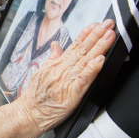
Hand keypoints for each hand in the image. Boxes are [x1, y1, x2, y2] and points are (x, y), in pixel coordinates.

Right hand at [0, 20, 115, 137]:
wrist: (30, 113)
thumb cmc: (36, 96)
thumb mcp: (42, 71)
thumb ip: (52, 58)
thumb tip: (57, 45)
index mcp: (58, 64)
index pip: (75, 46)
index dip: (86, 34)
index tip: (97, 24)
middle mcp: (64, 69)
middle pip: (83, 49)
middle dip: (97, 35)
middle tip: (108, 24)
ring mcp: (68, 80)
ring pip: (86, 61)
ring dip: (98, 47)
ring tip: (109, 36)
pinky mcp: (72, 93)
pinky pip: (84, 79)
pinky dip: (92, 69)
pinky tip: (100, 60)